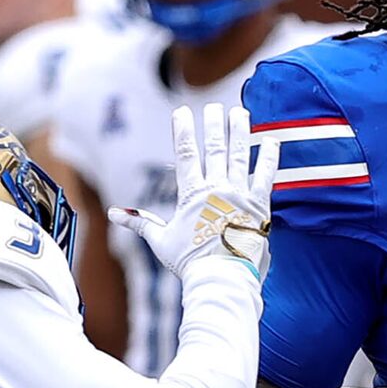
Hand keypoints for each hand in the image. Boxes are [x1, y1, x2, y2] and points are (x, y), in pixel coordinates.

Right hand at [108, 102, 277, 281]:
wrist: (222, 280)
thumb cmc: (190, 264)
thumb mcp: (161, 241)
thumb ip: (140, 223)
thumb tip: (113, 214)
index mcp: (192, 195)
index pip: (185, 154)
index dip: (183, 130)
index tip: (182, 112)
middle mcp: (216, 189)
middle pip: (215, 148)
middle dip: (214, 124)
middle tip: (215, 107)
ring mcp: (239, 195)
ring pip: (240, 155)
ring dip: (240, 131)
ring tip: (240, 112)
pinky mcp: (259, 206)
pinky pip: (266, 175)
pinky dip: (270, 157)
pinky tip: (273, 140)